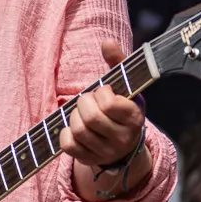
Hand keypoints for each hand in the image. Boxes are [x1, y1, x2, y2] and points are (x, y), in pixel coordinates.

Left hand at [59, 39, 144, 167]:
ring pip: (79, 130)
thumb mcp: (126, 86)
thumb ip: (118, 63)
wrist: (124, 144)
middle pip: (91, 118)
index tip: (104, 92)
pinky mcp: (89, 160)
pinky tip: (74, 127)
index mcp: (134, 118)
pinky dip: (66, 133)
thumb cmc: (122, 108)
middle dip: (84, 103)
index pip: (110, 104)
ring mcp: (106, 152)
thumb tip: (107, 42)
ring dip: (74, 116)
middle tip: (88, 100)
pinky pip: (68, 145)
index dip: (102, 94)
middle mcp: (123, 138)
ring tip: (82, 113)